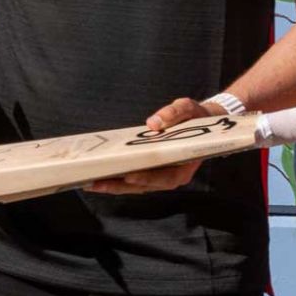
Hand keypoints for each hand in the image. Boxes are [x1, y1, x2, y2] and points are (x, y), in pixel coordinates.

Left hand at [85, 97, 221, 193]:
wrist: (205, 123)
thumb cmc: (197, 117)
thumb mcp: (188, 109)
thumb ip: (174, 114)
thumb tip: (153, 122)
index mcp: (184, 165)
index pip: (165, 178)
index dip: (147, 178)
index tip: (129, 177)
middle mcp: (172, 175)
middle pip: (144, 187)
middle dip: (119, 186)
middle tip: (95, 183)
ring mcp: (161, 175)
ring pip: (135, 187)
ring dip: (113, 186)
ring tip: (90, 183)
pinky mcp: (151, 171)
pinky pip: (133, 179)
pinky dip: (117, 179)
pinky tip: (99, 175)